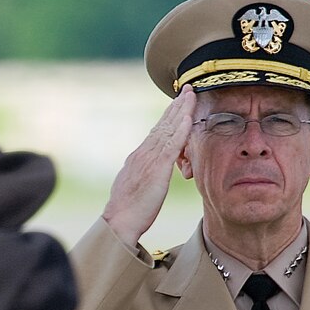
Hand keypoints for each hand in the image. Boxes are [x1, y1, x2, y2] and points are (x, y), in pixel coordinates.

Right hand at [102, 88, 195, 247]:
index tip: (178, 102)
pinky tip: (187, 117)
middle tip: (187, 89)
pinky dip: (180, 128)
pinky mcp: (157, 168)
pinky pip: (172, 144)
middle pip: (163, 124)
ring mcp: (150, 159)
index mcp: (139, 157)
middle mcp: (143, 153)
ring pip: (168, 129)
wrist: (119, 220)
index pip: (157, 131)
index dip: (168, 115)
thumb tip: (147, 170)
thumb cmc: (127, 209)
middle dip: (176, 105)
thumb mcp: (135, 185)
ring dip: (181, 110)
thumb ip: (143, 173)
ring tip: (191, 94)